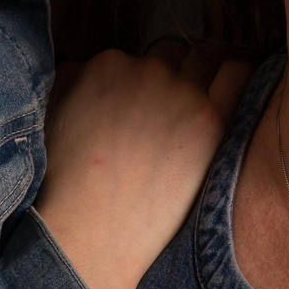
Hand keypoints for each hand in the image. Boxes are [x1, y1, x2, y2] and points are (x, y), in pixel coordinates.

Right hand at [35, 43, 251, 288]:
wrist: (92, 232)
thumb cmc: (65, 184)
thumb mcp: (51, 117)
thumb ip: (72, 80)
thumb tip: (83, 69)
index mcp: (107, 64)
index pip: (136, 58)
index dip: (140, 81)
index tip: (142, 105)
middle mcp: (147, 70)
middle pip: (172, 56)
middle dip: (173, 75)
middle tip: (172, 110)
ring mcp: (182, 93)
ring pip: (207, 60)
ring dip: (206, 75)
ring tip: (202, 105)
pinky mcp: (211, 121)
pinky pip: (237, 76)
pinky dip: (236, 77)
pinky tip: (233, 93)